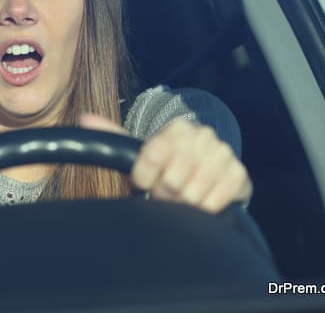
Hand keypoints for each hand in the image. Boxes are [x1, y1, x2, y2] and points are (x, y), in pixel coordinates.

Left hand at [79, 113, 251, 212]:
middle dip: (164, 192)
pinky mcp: (240, 176)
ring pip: (192, 192)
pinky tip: (200, 202)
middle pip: (172, 178)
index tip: (143, 181)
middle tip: (165, 193)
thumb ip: (112, 135)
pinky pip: (215, 201)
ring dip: (183, 203)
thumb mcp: (139, 152)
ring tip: (182, 198)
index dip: (144, 175)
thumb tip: (84, 117)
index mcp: (178, 128)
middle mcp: (204, 135)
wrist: (206, 177)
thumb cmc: (167, 167)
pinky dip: (203, 208)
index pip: (151, 154)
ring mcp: (224, 154)